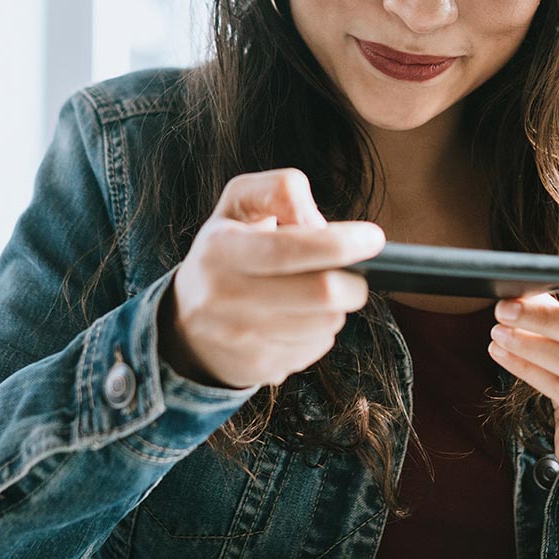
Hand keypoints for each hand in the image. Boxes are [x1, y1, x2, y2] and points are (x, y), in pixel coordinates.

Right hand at [161, 169, 384, 389]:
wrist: (184, 323)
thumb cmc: (226, 251)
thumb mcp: (239, 204)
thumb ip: (280, 191)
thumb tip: (319, 225)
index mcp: (220, 250)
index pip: (288, 250)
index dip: (339, 244)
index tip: (373, 239)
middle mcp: (223, 298)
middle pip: (321, 295)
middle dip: (353, 281)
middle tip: (356, 273)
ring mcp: (240, 339)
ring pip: (325, 324)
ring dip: (336, 307)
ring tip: (316, 293)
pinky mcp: (258, 367)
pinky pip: (316, 347)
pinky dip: (320, 330)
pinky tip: (300, 318)